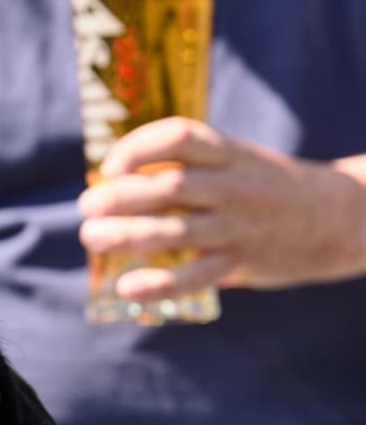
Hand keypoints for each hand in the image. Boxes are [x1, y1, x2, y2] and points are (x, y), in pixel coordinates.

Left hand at [78, 117, 365, 301]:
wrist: (338, 218)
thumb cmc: (264, 189)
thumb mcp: (235, 162)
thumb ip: (186, 169)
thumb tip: (112, 184)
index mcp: (229, 154)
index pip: (180, 137)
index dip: (138, 147)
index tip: (110, 166)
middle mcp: (233, 186)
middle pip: (169, 187)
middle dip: (119, 196)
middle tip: (87, 206)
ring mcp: (237, 226)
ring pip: (174, 230)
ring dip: (126, 235)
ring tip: (91, 237)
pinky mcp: (240, 263)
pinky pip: (194, 276)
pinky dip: (158, 283)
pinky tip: (126, 287)